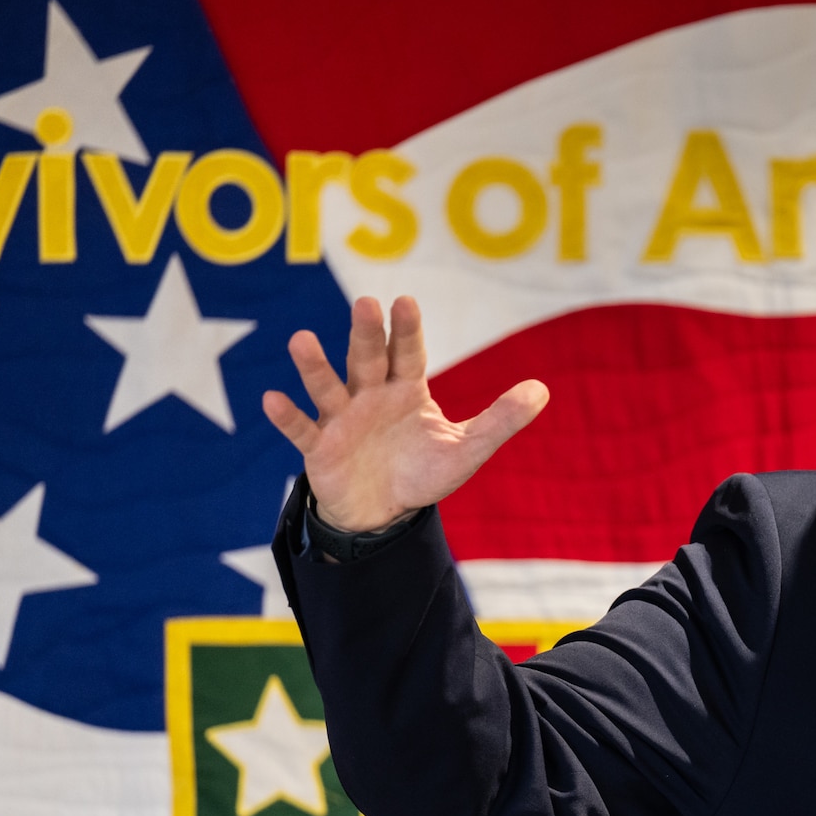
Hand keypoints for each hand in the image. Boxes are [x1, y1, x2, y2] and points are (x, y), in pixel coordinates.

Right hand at [262, 295, 547, 531]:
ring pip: (327, 387)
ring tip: (301, 341)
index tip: (404, 302)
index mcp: (406, 390)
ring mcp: (341, 419)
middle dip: (366, 334)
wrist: (383, 512)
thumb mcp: (466, 450)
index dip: (407, 330)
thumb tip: (542, 391)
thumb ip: (500, 420)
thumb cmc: (421, 472)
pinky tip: (272, 399)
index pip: (408, 354)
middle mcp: (370, 395)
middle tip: (365, 305)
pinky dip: (288, 417)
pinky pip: (302, 429)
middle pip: (368, 359)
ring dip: (314, 366)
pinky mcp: (319, 447)